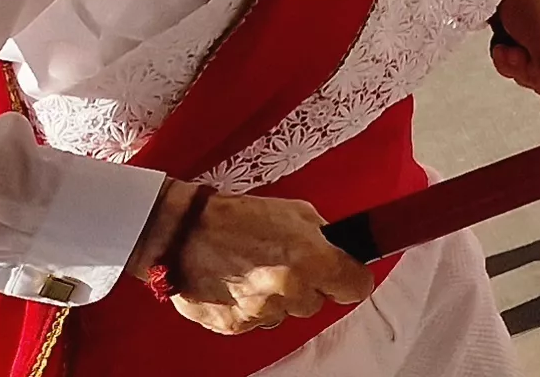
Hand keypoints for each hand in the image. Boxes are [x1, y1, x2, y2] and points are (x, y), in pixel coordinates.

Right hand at [160, 188, 371, 334]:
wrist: (182, 233)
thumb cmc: (235, 217)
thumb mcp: (295, 212)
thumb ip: (324, 237)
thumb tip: (341, 251)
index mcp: (311, 260)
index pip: (357, 287)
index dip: (351, 278)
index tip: (345, 274)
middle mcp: (289, 290)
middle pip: (318, 302)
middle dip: (308, 285)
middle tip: (286, 264)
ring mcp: (261, 312)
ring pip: (286, 313)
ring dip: (278, 298)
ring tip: (255, 271)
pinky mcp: (235, 326)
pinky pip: (257, 322)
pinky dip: (251, 307)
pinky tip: (238, 283)